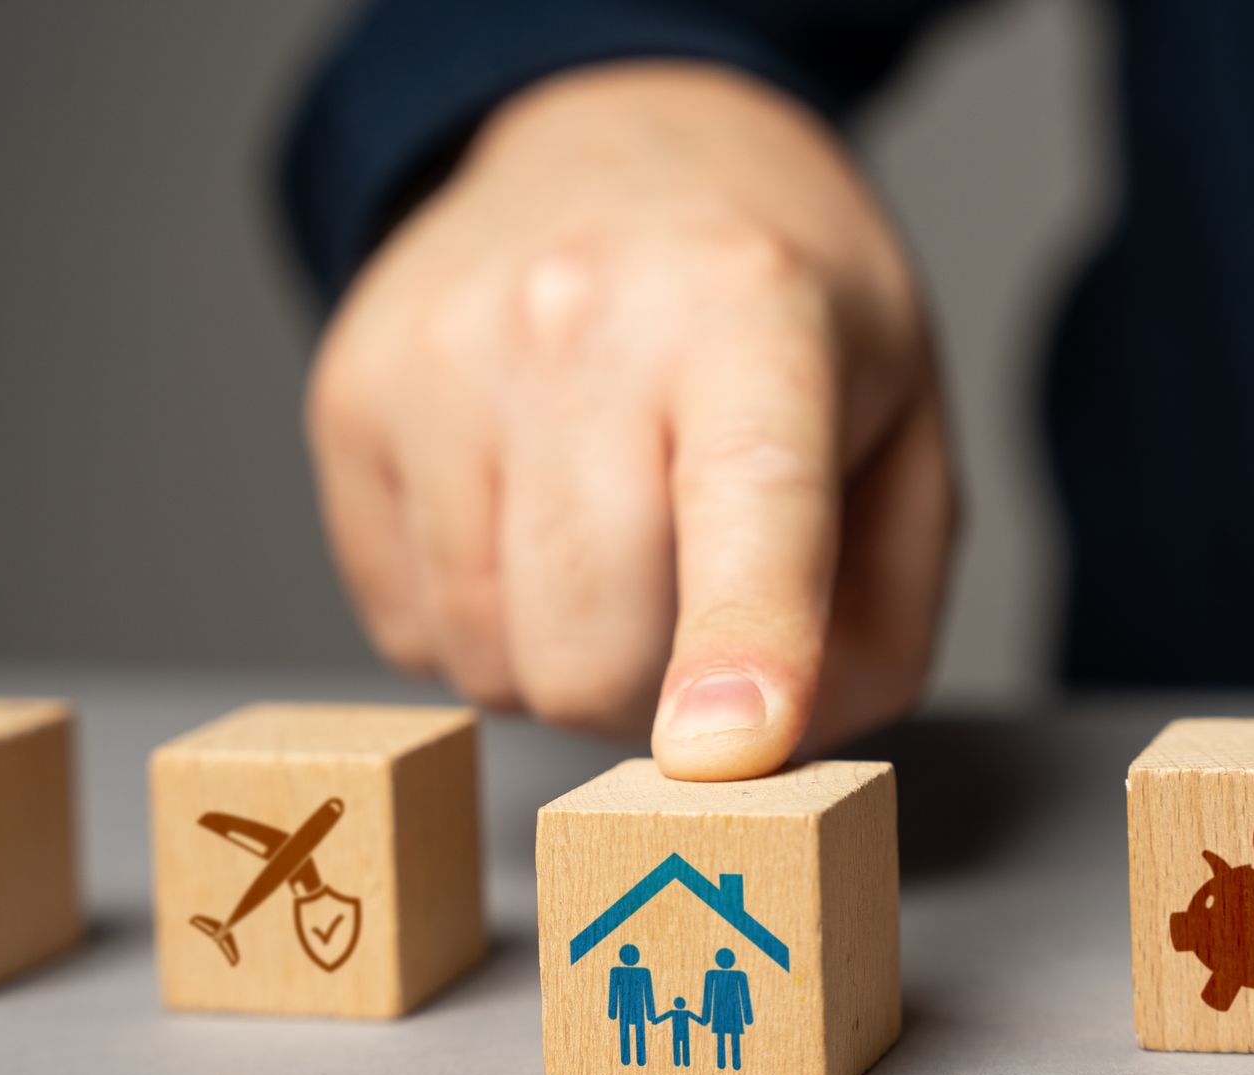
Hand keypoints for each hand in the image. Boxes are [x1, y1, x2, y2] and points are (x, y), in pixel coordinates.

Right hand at [306, 62, 955, 779]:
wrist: (617, 137)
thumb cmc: (778, 308)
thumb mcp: (905, 432)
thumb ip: (880, 616)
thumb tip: (774, 758)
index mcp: (753, 316)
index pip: (746, 499)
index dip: (739, 643)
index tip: (723, 752)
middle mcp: (576, 319)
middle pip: (587, 646)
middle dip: (651, 697)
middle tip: (691, 613)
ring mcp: (439, 359)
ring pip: (488, 659)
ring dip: (561, 659)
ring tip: (609, 540)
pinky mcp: (349, 401)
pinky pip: (409, 629)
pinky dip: (479, 623)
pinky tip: (524, 520)